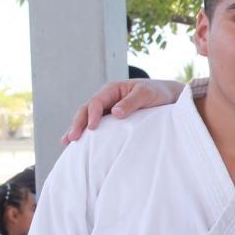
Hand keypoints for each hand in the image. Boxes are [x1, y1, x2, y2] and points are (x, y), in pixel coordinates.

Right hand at [63, 77, 185, 144]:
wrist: (167, 97)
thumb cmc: (157, 93)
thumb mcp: (146, 94)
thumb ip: (132, 102)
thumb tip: (115, 112)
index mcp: (112, 90)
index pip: (96, 102)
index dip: (92, 114)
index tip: (93, 128)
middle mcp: (106, 99)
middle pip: (86, 111)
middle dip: (77, 124)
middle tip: (71, 138)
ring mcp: (106, 110)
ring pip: (87, 119)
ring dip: (77, 130)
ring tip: (66, 143)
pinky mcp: (110, 121)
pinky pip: (96, 126)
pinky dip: (86, 134)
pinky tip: (78, 145)